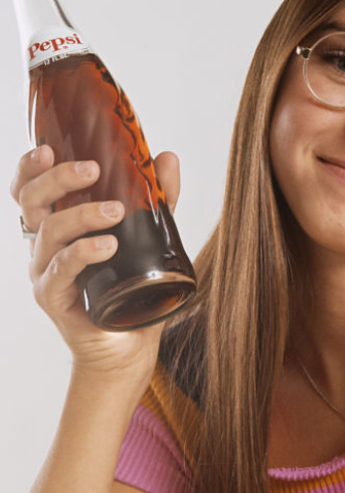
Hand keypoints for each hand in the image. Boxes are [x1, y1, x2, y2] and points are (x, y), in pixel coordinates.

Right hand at [10, 145, 182, 382]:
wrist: (131, 344)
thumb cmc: (133, 287)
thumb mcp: (150, 235)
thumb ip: (157, 198)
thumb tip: (166, 157)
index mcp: (57, 225)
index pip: (30, 190)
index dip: (31, 167)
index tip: (49, 148)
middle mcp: (44, 245)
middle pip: (31, 201)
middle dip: (58, 179)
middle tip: (93, 170)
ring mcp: (45, 272)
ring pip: (49, 231)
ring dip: (82, 215)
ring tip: (116, 210)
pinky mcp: (53, 298)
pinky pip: (61, 269)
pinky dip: (83, 253)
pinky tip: (107, 246)